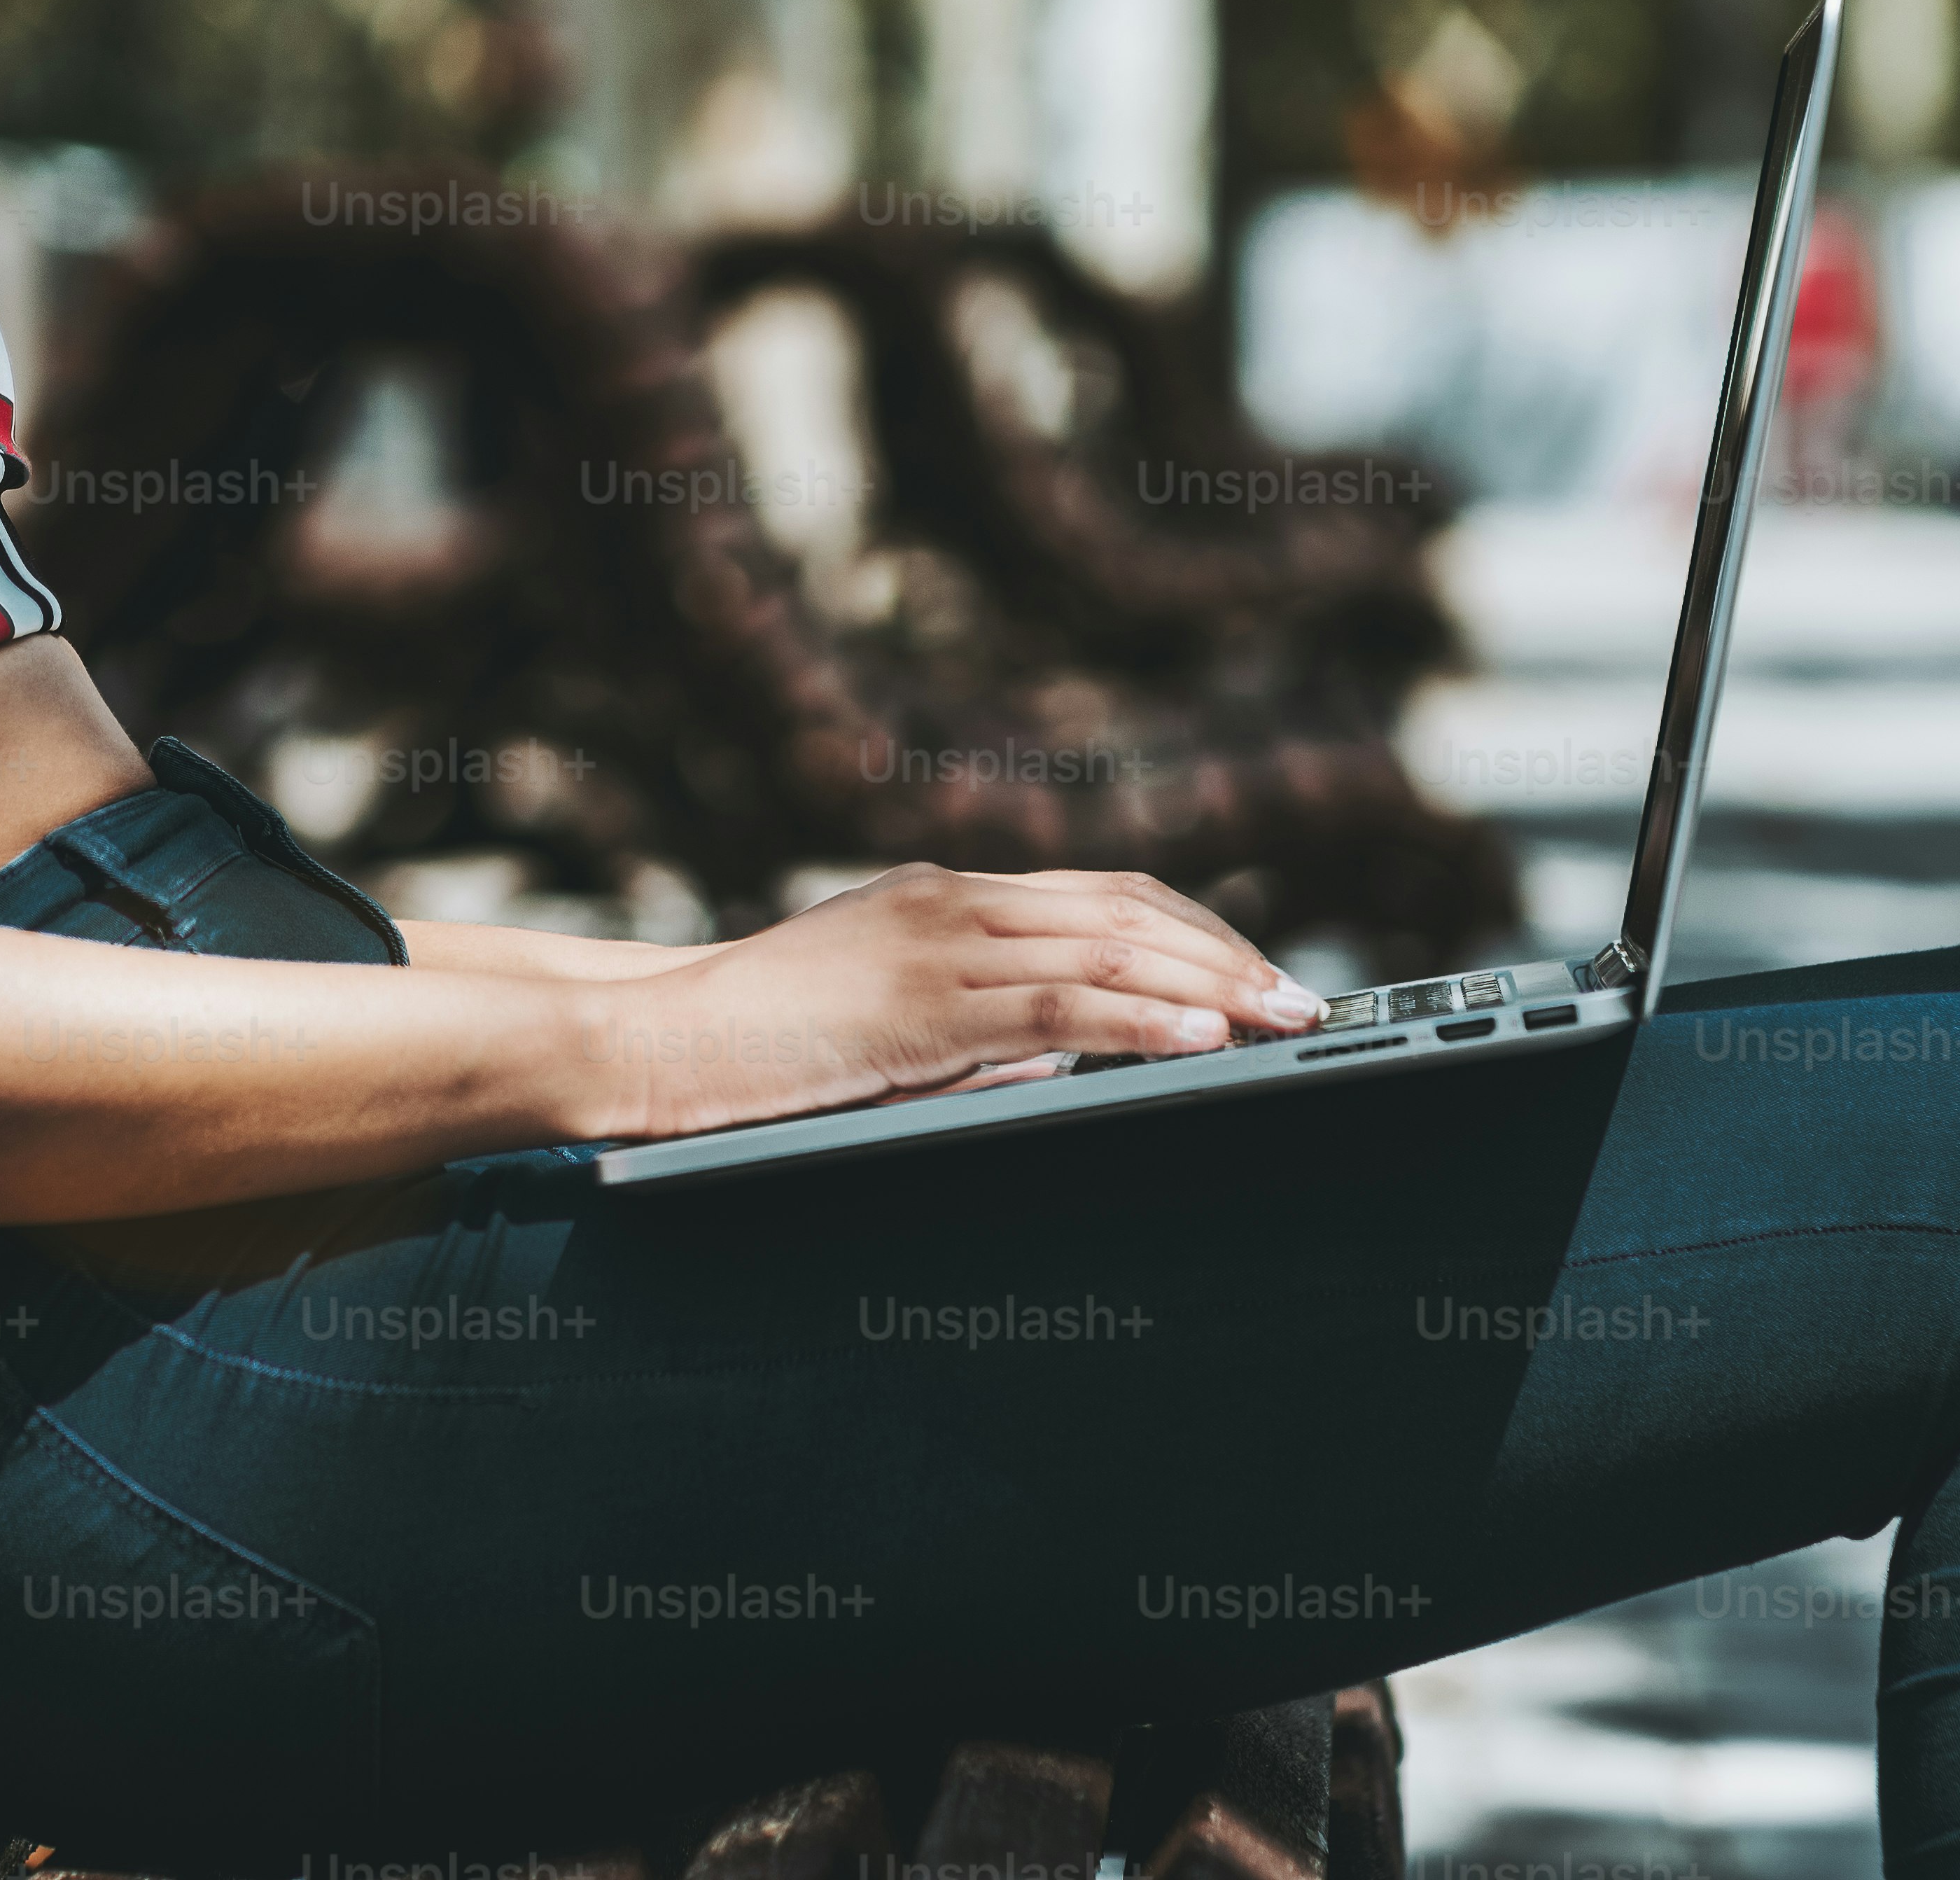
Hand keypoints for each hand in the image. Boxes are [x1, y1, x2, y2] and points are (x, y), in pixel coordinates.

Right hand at [571, 864, 1322, 1140]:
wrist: (653, 1039)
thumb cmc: (754, 1041)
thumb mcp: (879, 1015)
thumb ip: (971, 1027)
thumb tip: (1063, 1061)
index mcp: (945, 898)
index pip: (1102, 898)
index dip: (1193, 931)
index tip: (1257, 974)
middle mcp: (953, 902)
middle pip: (1127, 912)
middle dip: (1228, 954)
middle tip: (1305, 1000)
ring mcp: (937, 947)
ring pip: (1109, 950)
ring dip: (1212, 986)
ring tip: (1283, 1019)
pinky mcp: (922, 1007)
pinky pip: (1058, 1009)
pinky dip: (1141, 1021)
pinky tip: (1200, 1038)